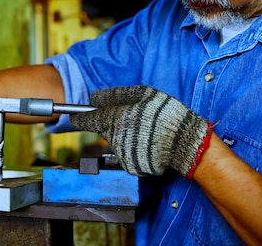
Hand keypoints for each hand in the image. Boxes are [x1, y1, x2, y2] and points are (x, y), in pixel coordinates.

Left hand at [70, 85, 211, 177]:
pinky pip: (127, 153)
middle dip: (110, 123)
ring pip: (116, 141)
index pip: (87, 120)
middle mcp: (114, 138)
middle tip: (130, 117)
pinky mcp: (131, 166)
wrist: (186, 144)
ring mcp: (122, 154)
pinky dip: (134, 148)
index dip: (79, 118)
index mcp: (114, 118)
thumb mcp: (144, 94)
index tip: (74, 117)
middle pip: (103, 129)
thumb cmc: (167, 115)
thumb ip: (116, 95)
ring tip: (147, 130)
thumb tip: (94, 97)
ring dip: (125, 135)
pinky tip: (149, 142)